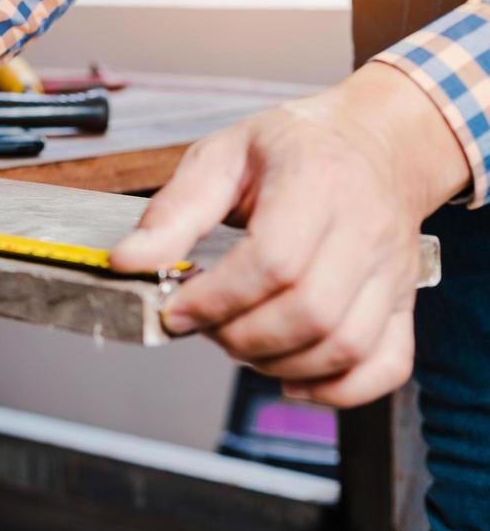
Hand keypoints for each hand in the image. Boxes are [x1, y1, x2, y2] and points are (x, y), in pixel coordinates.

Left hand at [110, 63, 468, 406]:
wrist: (374, 143)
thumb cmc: (292, 148)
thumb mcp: (221, 156)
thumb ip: (173, 211)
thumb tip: (127, 261)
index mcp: (316, 183)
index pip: (275, 262)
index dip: (218, 298)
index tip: (177, 309)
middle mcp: (364, 231)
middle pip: (311, 313)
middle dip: (241, 336)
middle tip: (203, 324)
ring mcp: (390, 272)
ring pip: (346, 346)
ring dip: (278, 363)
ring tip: (237, 340)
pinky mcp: (402, 302)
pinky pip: (386, 365)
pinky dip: (338, 388)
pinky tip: (291, 377)